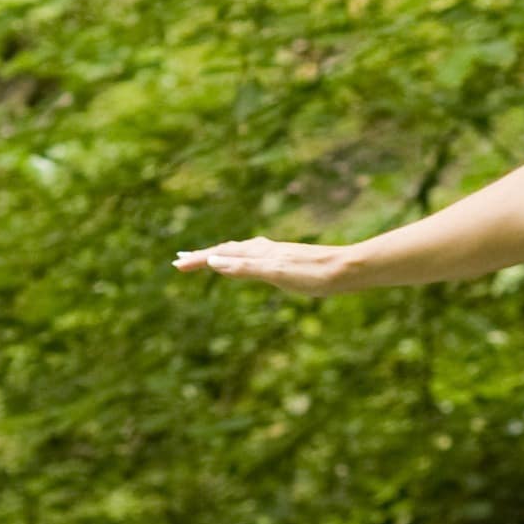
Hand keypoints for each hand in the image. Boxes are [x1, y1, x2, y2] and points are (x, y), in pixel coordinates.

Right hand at [171, 237, 347, 295]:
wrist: (347, 269)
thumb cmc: (313, 274)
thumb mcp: (277, 274)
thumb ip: (245, 268)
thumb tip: (214, 262)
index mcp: (258, 253)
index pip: (220, 254)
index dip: (198, 259)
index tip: (176, 265)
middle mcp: (264, 249)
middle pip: (226, 250)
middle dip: (203, 255)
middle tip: (181, 261)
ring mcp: (275, 253)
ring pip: (239, 251)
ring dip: (219, 255)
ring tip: (206, 258)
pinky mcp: (286, 259)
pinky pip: (252, 256)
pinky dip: (238, 258)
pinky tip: (246, 261)